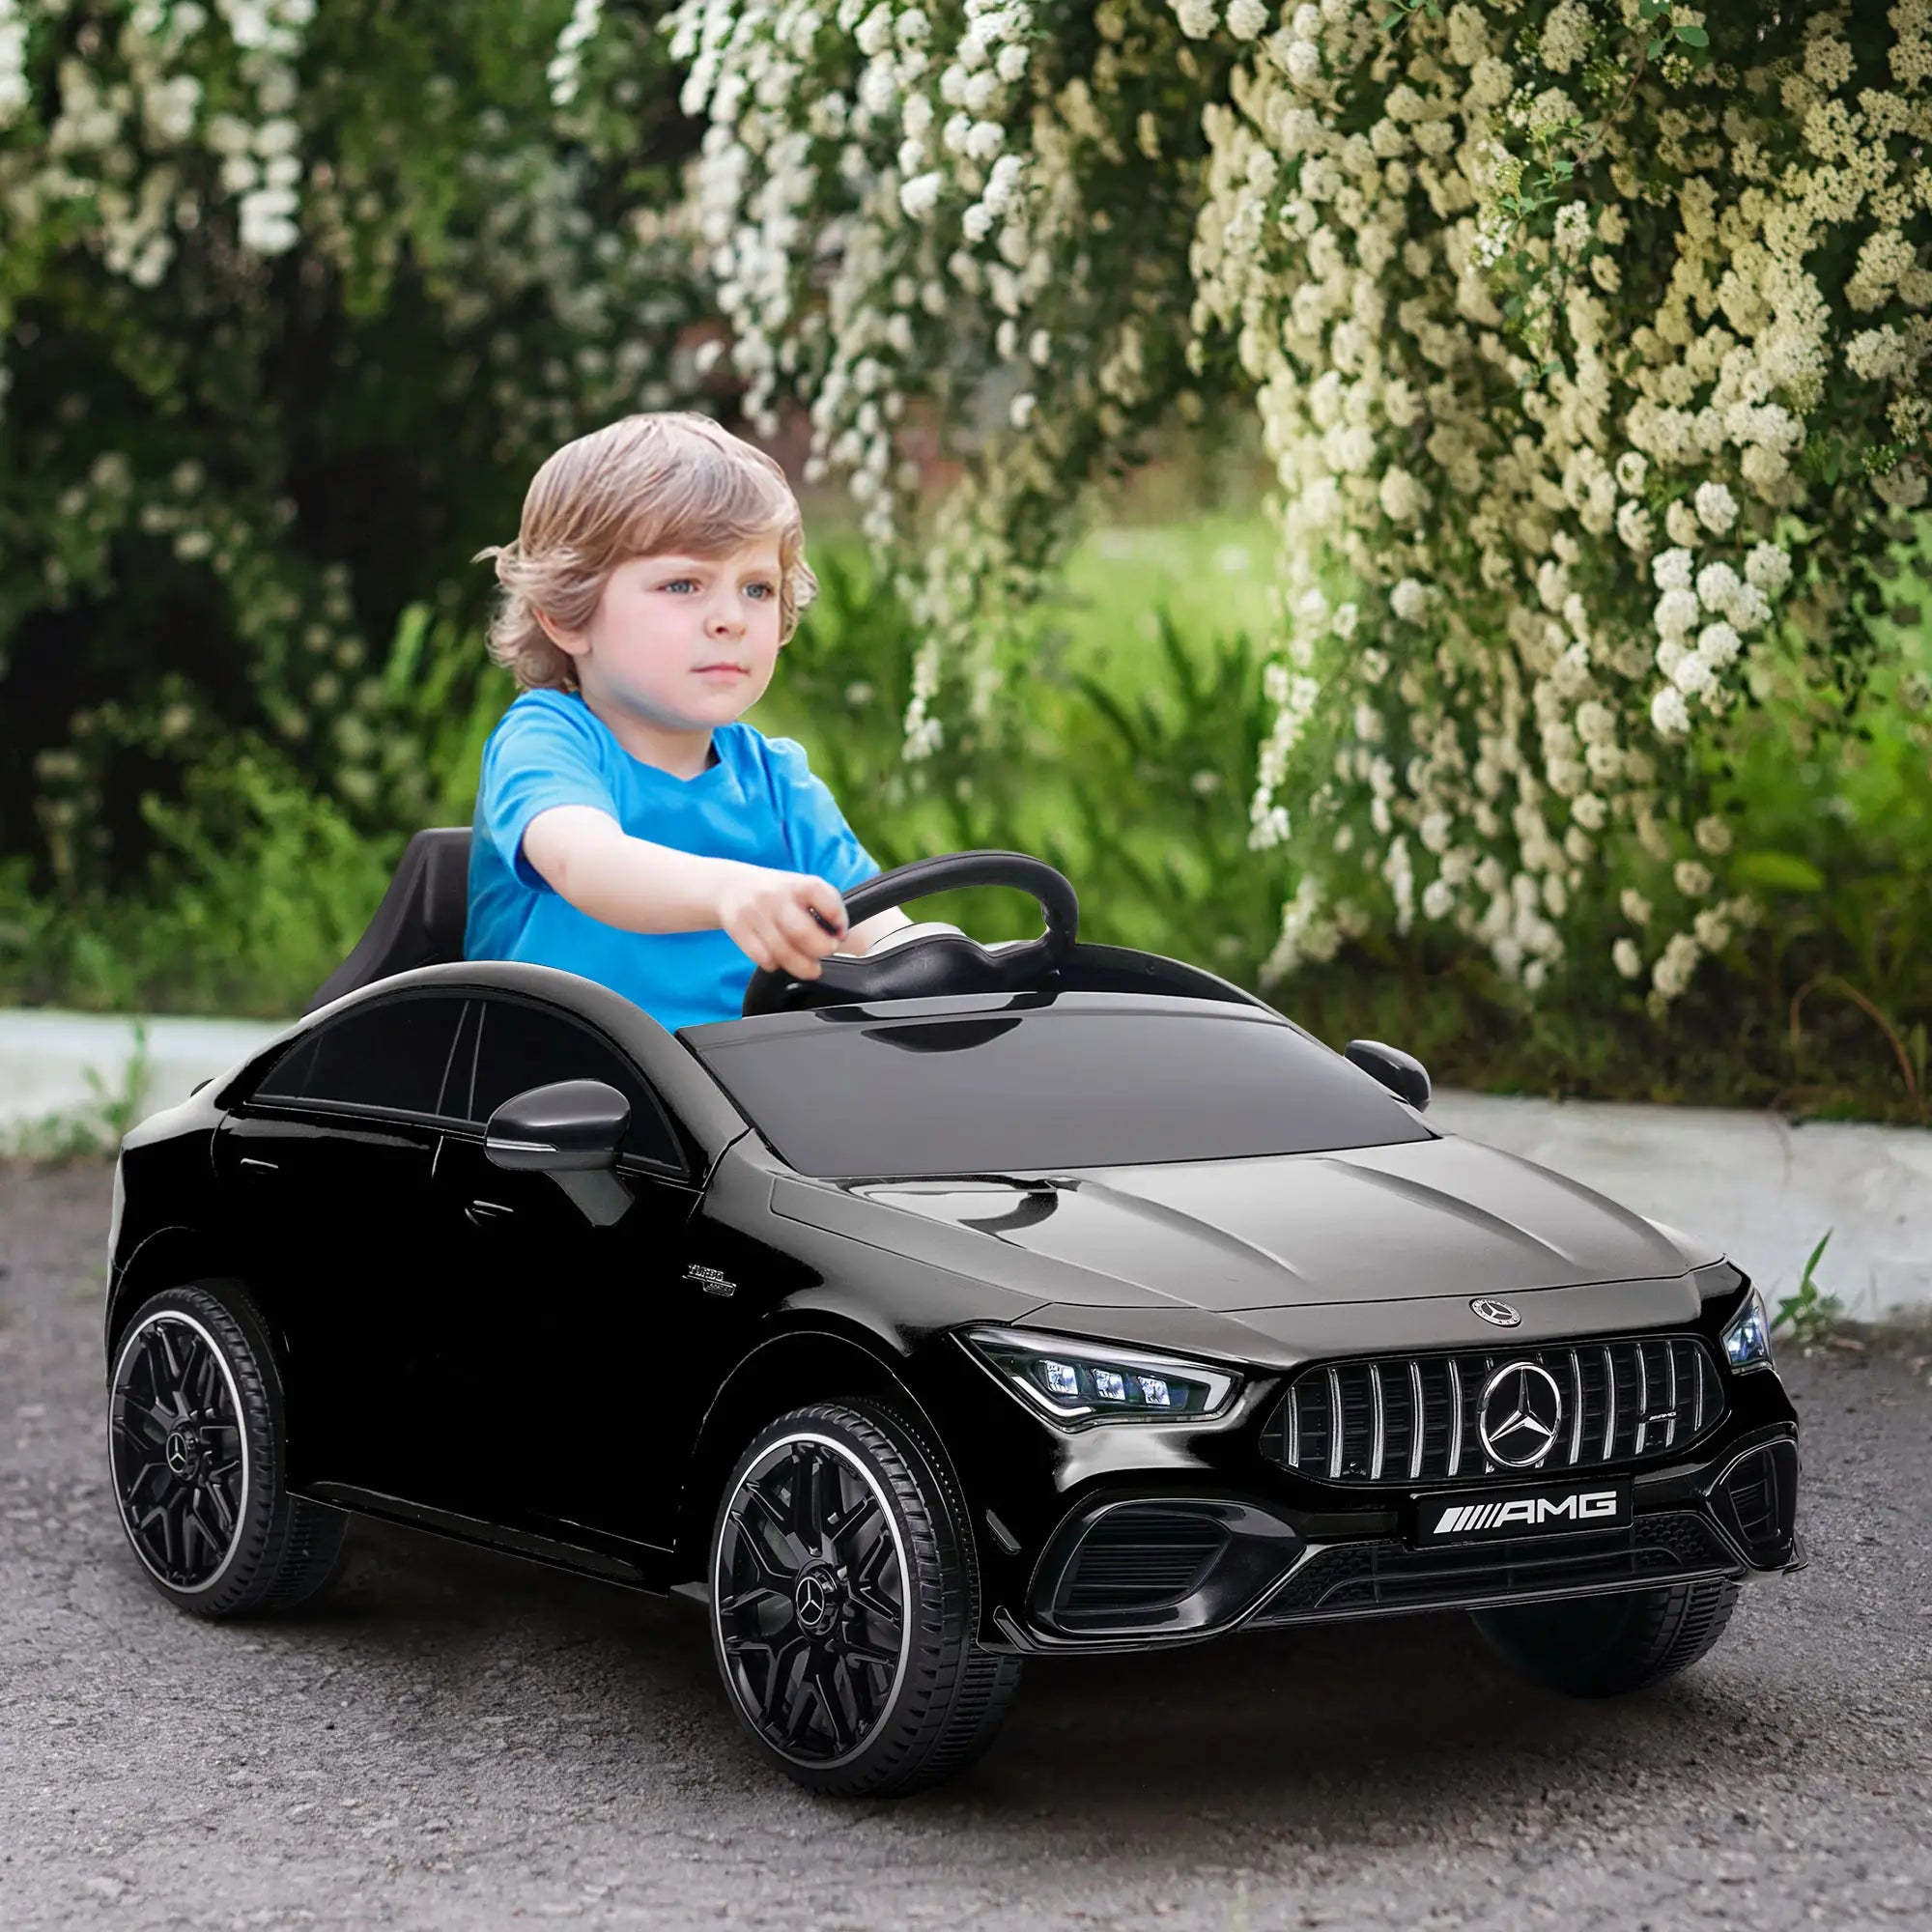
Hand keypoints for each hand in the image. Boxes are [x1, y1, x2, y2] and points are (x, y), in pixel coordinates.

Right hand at [718, 869, 848, 980]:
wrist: (730, 886)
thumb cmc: (775, 892)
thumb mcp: (800, 886)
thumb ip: (823, 905)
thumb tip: (839, 934)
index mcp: (797, 884)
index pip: (826, 900)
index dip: (839, 920)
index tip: (839, 932)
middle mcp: (775, 896)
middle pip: (803, 933)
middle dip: (822, 949)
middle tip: (826, 951)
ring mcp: (755, 913)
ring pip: (784, 952)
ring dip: (803, 966)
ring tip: (811, 968)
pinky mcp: (739, 930)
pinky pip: (764, 959)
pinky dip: (777, 965)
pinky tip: (781, 960)